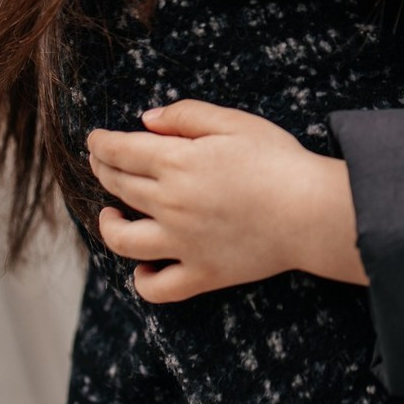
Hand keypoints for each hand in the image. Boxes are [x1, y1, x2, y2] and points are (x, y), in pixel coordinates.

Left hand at [87, 100, 366, 302]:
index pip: (122, 151)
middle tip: (100, 162)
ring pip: (123, 240)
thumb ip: (187, 116)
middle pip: (119, 187)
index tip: (94, 139)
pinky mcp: (201, 274)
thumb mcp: (235, 122)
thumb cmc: (278, 160)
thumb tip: (146, 120)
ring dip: (107, 225)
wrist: (310, 211)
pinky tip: (143, 269)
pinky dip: (142, 281)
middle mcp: (170, 204)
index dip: (102, 143)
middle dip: (102, 170)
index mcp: (177, 163)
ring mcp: (181, 244)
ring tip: (110, 214)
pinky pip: (157, 288)